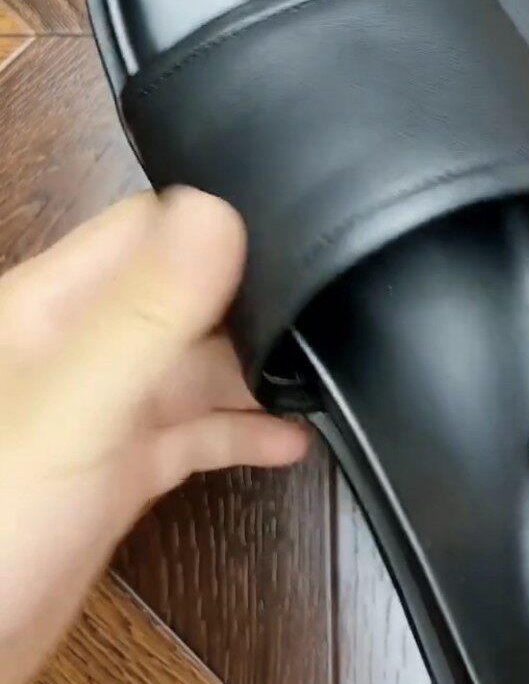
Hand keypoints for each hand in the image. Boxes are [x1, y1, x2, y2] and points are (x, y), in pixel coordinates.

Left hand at [0, 188, 308, 683]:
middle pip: (181, 296)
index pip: (146, 228)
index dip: (215, 229)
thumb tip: (218, 213)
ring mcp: (99, 411)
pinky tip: (288, 440)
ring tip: (320, 377)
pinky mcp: (117, 470)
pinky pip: (191, 433)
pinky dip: (239, 432)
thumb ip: (146, 314)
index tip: (291, 245)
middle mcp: (78, 349)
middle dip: (248, 302)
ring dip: (252, 370)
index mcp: (53, 308)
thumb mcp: (77, 407)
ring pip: (191, 367)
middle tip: (320, 316)